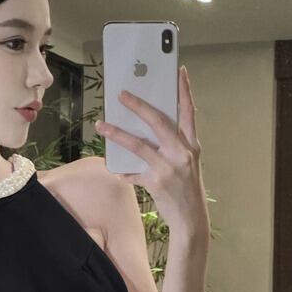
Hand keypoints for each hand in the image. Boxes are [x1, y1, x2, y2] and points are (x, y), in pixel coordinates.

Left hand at [94, 65, 207, 235]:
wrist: (191, 220)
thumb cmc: (187, 190)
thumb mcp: (187, 164)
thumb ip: (172, 147)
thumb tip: (148, 133)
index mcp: (191, 145)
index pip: (188, 112)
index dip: (184, 91)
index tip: (178, 71)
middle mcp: (181, 153)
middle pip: (157, 121)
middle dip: (137, 106)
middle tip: (121, 95)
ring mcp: (168, 167)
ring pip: (138, 144)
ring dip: (116, 133)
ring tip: (101, 124)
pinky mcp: (155, 182)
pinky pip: (133, 172)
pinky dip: (123, 171)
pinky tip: (114, 169)